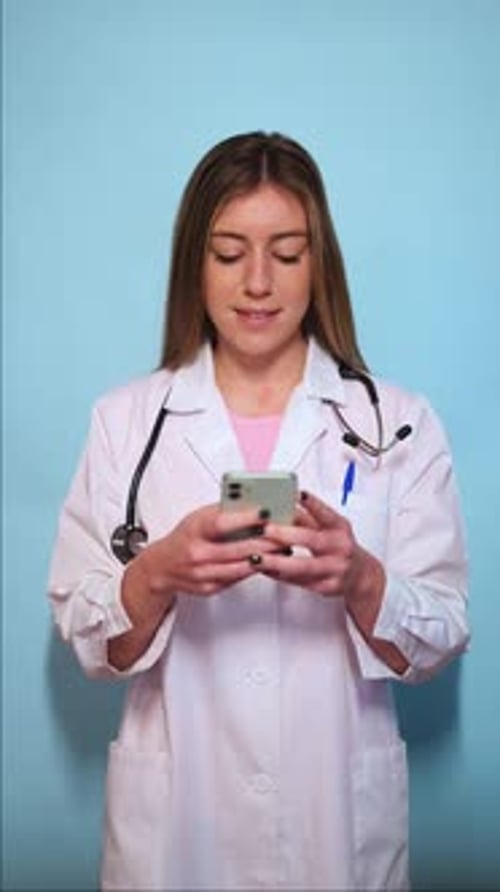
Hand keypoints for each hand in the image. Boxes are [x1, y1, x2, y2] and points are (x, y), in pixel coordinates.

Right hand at [137, 503, 277, 598]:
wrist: (161, 566)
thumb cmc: (185, 537)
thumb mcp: (198, 517)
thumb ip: (223, 511)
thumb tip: (253, 503)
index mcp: (194, 530)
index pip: (221, 524)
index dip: (245, 518)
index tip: (265, 512)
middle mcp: (197, 554)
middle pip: (238, 549)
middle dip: (266, 542)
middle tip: (285, 534)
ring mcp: (203, 574)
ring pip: (242, 567)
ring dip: (266, 558)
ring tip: (283, 548)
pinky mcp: (209, 588)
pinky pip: (237, 578)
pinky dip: (253, 569)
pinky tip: (266, 561)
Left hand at [257, 490, 380, 599]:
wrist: (361, 575)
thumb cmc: (338, 546)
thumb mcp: (329, 528)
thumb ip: (307, 517)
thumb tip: (282, 504)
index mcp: (340, 527)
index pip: (327, 513)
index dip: (313, 503)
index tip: (297, 495)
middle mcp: (341, 547)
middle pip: (313, 540)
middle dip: (287, 535)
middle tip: (265, 530)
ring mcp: (336, 569)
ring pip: (304, 567)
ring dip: (277, 562)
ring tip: (256, 557)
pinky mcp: (327, 587)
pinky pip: (300, 582)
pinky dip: (280, 576)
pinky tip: (264, 570)